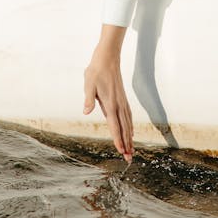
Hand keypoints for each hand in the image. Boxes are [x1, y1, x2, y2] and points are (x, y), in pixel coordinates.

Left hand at [83, 24, 133, 161]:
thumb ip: (89, 98)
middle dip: (126, 144)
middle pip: (124, 128)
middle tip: (129, 159)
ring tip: (132, 149)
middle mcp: (118, 105)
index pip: (115, 126)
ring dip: (129, 137)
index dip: (118, 140)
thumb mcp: (88, 83)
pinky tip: (131, 131)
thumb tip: (86, 111)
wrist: (108, 58)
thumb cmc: (96, 71)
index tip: (122, 152)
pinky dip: (130, 126)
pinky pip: (128, 116)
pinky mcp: (122, 98)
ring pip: (128, 123)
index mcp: (110, 104)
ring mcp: (122, 102)